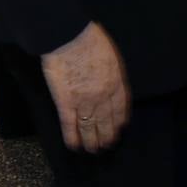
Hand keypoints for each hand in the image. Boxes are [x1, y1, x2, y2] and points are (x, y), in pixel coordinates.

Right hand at [40, 22, 129, 153]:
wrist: (70, 37)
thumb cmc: (90, 39)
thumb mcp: (111, 54)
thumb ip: (111, 70)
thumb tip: (108, 77)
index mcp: (116, 81)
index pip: (120, 106)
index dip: (119, 119)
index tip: (119, 128)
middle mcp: (103, 95)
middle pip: (106, 120)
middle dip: (107, 134)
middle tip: (106, 145)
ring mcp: (84, 101)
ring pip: (90, 126)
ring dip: (91, 140)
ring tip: (92, 150)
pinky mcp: (66, 103)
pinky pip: (70, 124)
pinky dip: (72, 137)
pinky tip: (74, 146)